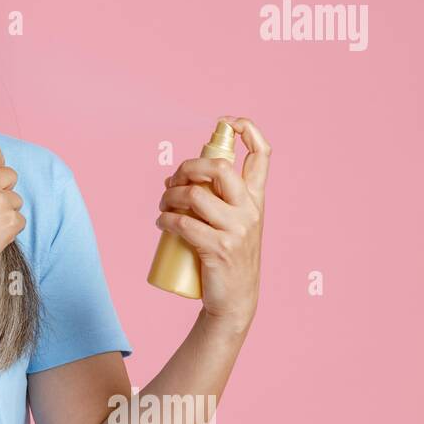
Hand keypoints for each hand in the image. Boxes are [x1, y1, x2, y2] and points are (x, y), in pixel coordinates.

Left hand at [156, 116, 270, 331]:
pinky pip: (183, 223)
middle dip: (187, 167)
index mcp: (256, 199)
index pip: (262, 154)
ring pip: (195, 195)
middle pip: (219, 168)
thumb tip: (175, 178)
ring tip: (162, 205)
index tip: (225, 123)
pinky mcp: (219, 248)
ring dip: (169, 196)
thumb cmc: (226, 256)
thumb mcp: (232, 223)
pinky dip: (165, 219)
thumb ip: (215, 198)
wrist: (234, 300)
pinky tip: (160, 222)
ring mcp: (237, 230)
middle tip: (171, 181)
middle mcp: (251, 210)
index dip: (247, 130)